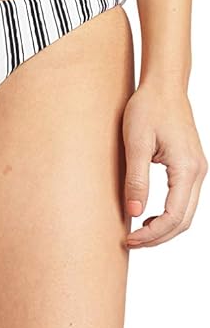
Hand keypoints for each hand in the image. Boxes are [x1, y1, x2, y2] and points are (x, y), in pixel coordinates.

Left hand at [123, 83, 206, 248]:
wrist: (164, 85)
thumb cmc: (148, 107)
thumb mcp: (135, 143)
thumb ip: (136, 180)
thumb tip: (135, 213)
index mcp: (186, 168)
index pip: (173, 217)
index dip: (151, 234)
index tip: (129, 239)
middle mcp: (198, 171)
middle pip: (183, 221)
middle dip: (158, 237)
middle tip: (131, 242)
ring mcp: (197, 170)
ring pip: (186, 214)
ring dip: (164, 229)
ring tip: (139, 234)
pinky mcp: (191, 167)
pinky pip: (185, 201)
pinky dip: (169, 216)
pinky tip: (149, 217)